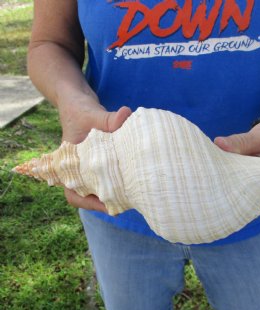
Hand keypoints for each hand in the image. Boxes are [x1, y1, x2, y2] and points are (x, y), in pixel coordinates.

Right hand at [58, 94, 131, 211]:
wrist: (75, 99)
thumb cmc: (78, 109)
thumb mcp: (91, 114)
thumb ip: (108, 118)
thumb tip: (126, 116)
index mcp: (69, 165)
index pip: (73, 194)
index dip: (89, 204)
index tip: (109, 206)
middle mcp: (79, 168)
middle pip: (90, 195)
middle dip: (107, 201)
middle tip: (128, 202)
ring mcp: (90, 164)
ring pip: (100, 185)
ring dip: (114, 191)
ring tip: (134, 193)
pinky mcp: (101, 157)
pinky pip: (110, 173)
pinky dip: (120, 176)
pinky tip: (137, 175)